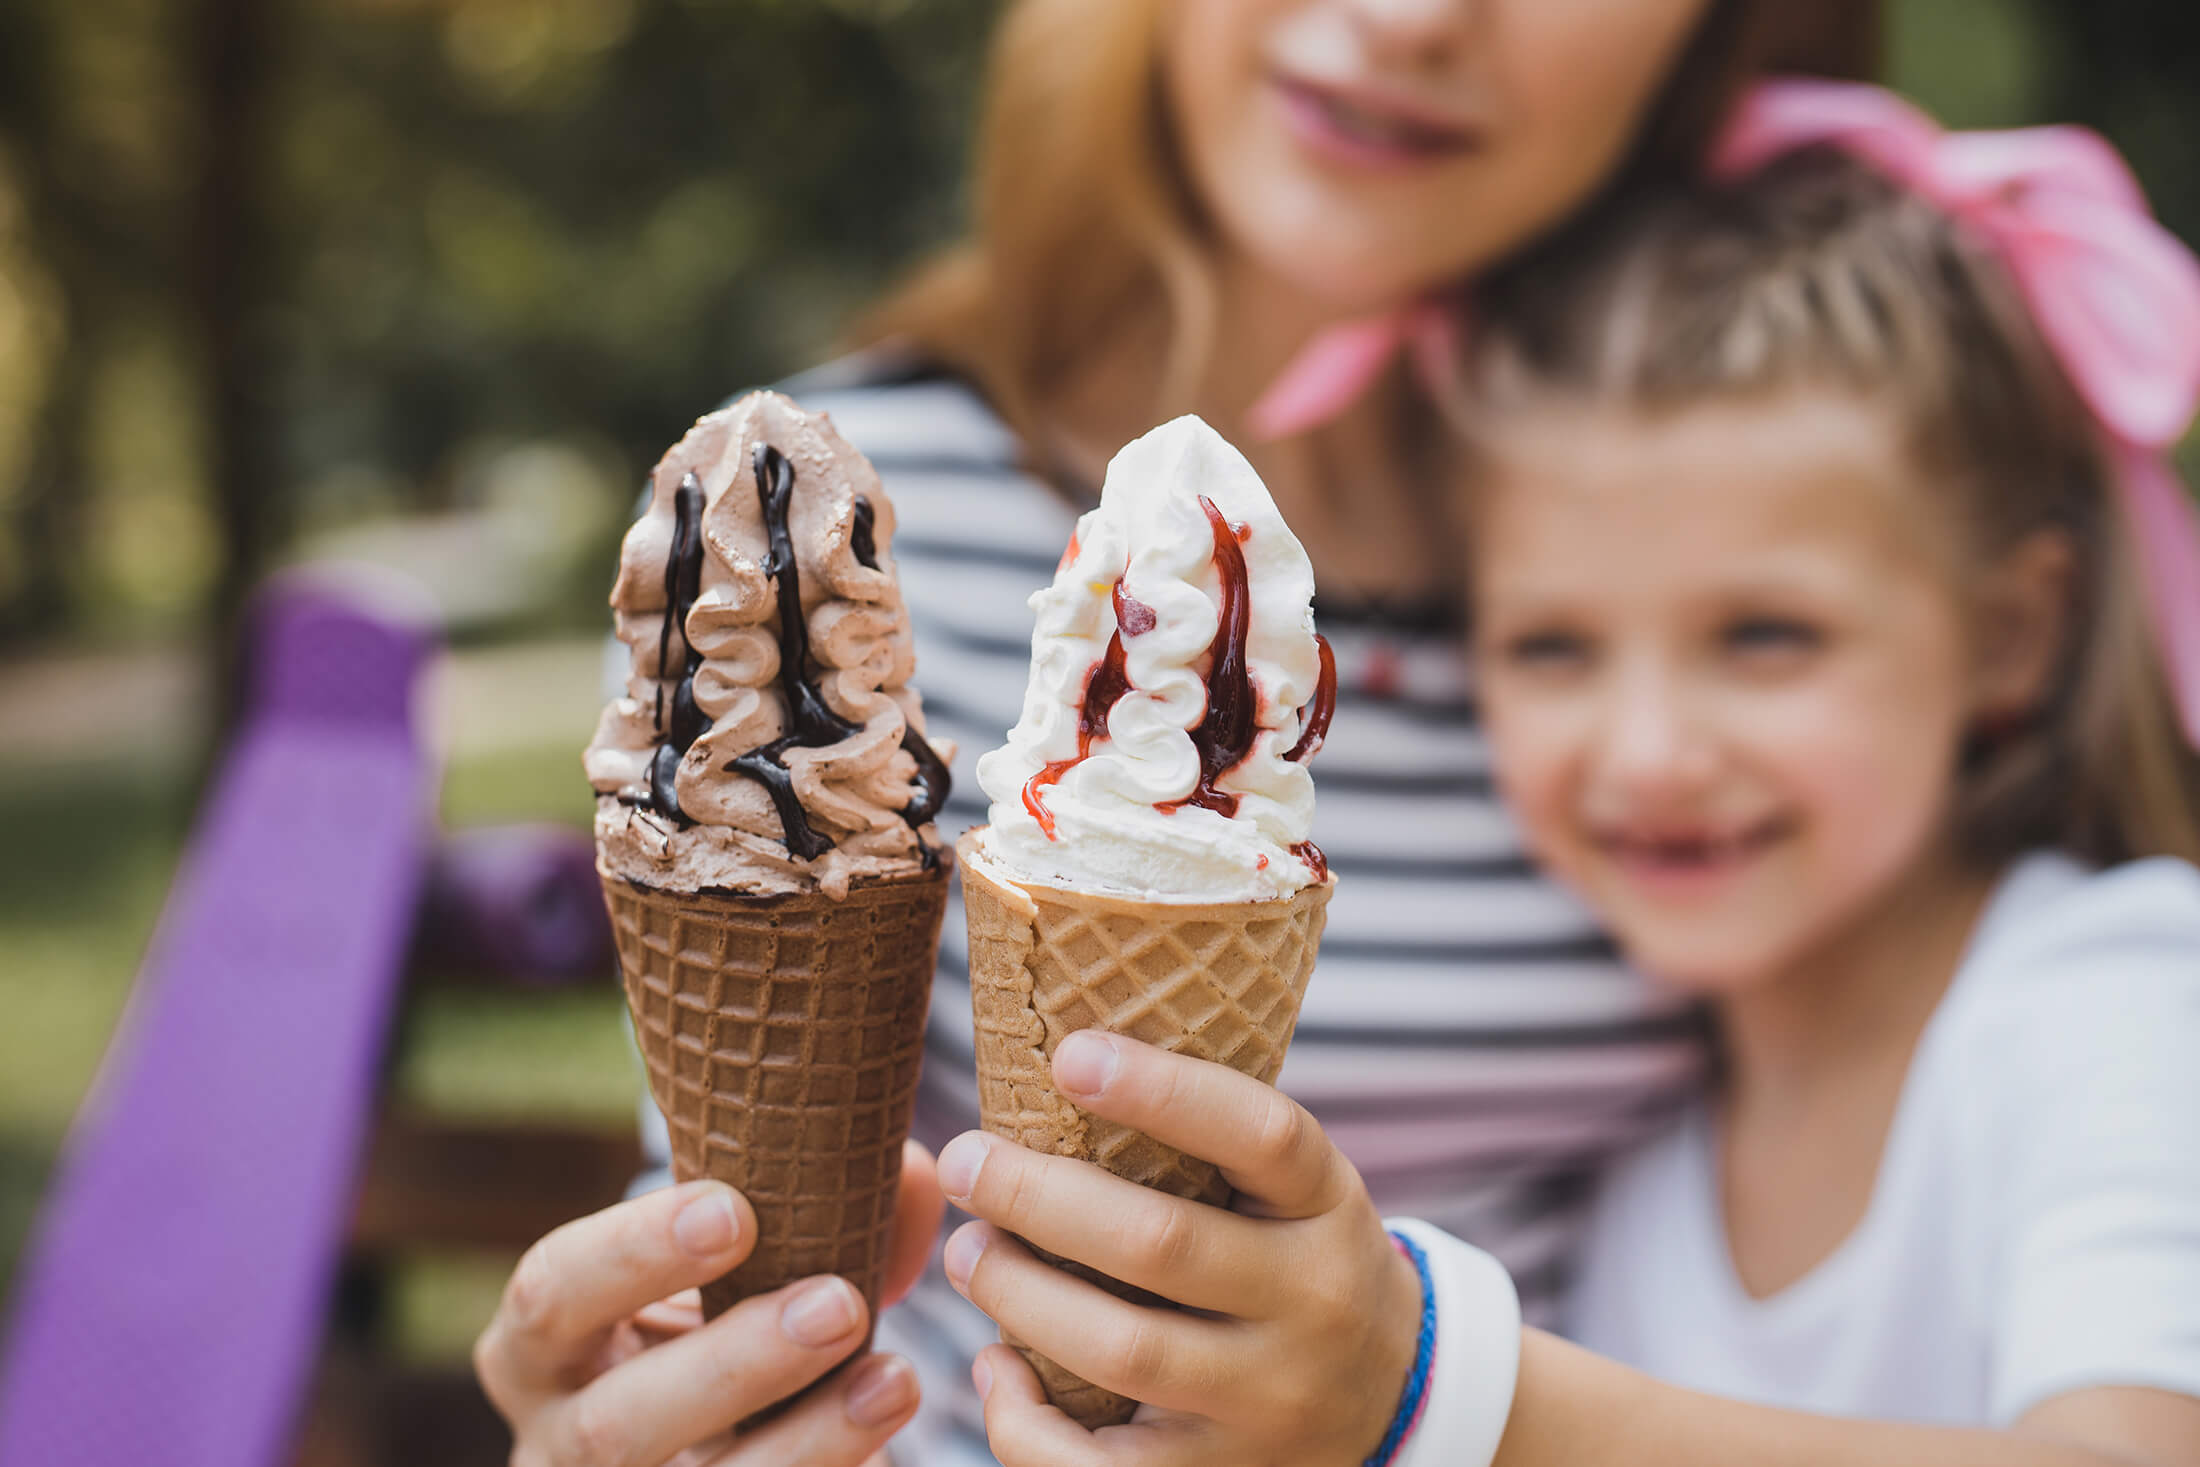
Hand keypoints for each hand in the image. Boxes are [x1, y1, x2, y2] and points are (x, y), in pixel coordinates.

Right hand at [474, 1138, 945, 1465]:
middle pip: (615, 1421)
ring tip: (894, 1379)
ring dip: (803, 1438)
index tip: (735, 1211)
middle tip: (838, 1302)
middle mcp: (556, 1440)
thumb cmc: (713, 1323)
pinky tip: (886, 1430)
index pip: (553, 1291)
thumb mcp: (727, 1274)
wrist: (712, 1433)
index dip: (633, 1252)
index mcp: (540, 1344)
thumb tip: (912, 1178)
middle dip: (732, 1363)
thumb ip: (814, 1211)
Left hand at [936, 1032, 1422, 1465]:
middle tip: (967, 1161)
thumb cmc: (1295, 1256)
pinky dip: (1026, 1423)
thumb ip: (1209, 1141)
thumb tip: (1059, 1060)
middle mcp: (1314, 1304)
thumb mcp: (1292, 1189)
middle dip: (1039, 1197)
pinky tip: (995, 1368)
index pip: (1262, 1134)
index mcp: (1328, 1207)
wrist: (1391, 1394)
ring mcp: (1270, 1402)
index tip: (1068, 1055)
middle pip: (1163, 1243)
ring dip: (1020, 1295)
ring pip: (1125, 1350)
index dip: (1163, 1090)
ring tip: (968, 1250)